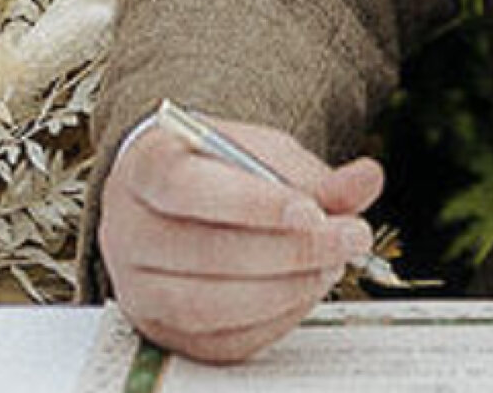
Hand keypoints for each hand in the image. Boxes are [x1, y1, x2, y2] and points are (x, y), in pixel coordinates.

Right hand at [98, 113, 387, 362]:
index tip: (309, 210)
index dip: (250, 203)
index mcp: (145, 167)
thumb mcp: (263, 152)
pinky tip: (304, 291)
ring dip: (282, 290)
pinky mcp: (161, 328)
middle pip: (201, 252)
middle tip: (347, 237)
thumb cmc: (218, 170)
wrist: (177, 198)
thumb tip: (365, 182)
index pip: (186, 187)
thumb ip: (312, 172)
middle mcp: (127, 230)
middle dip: (288, 251)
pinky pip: (216, 340)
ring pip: (203, 305)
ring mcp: (137, 286)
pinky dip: (271, 320)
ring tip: (329, 265)